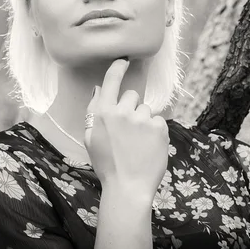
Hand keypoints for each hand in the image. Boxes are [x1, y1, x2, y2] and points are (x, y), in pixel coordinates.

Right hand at [84, 59, 169, 200]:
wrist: (128, 187)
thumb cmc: (107, 165)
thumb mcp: (90, 139)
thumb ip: (94, 112)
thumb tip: (99, 90)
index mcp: (102, 114)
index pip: (111, 82)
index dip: (117, 68)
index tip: (124, 61)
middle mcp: (122, 112)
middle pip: (132, 96)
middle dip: (131, 107)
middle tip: (128, 130)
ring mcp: (142, 119)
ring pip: (146, 110)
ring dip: (144, 122)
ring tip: (138, 143)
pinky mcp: (159, 128)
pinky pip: (158, 121)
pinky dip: (155, 132)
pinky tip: (148, 147)